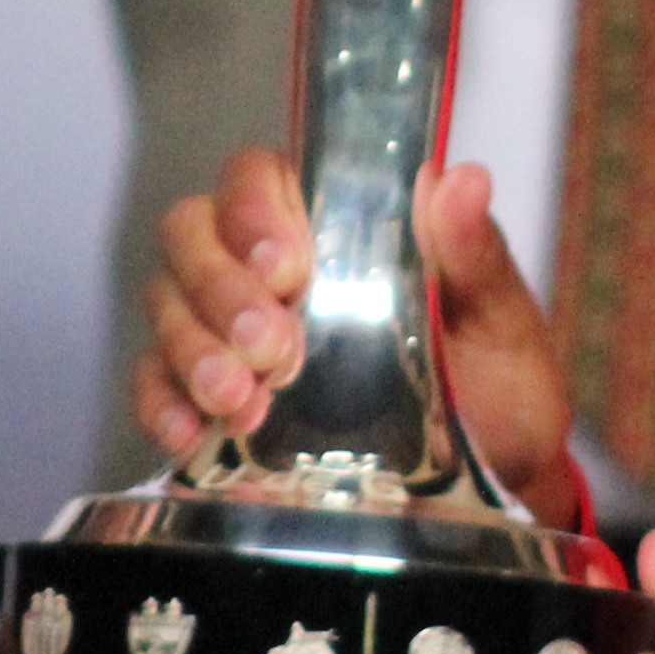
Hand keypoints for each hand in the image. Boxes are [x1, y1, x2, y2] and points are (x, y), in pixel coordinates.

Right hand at [141, 151, 582, 517]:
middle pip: (192, 235)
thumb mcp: (499, 318)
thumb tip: (463, 181)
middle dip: (220, 290)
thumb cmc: (495, 378)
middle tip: (271, 349)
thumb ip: (472, 252)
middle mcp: (266, 266)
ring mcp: (232, 330)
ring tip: (241, 401)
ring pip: (168, 305)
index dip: (253, 211)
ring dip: (194, 350)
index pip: (257, 178)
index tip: (285, 266)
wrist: (493, 475)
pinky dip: (162, 405)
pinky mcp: (213, 397)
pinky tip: (190, 433)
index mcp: (332, 222)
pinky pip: (155, 384)